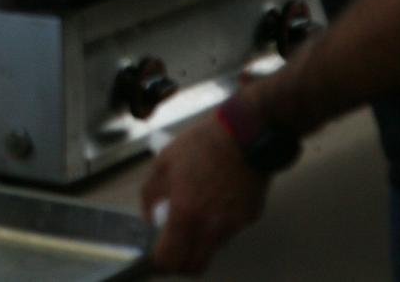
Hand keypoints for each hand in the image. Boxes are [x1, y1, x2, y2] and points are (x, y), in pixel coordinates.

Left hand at [140, 115, 271, 274]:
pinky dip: (218, 225)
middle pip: (195, 265)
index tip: (156, 255)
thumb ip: (150, 194)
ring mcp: (234, 225)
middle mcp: (211, 226)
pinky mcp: (249, 218)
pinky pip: (229, 231)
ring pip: (213, 249)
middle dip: (181, 262)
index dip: (160, 262)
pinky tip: (215, 201)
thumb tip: (150, 217)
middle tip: (173, 246)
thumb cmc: (202, 144)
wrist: (245, 134)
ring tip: (195, 214)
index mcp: (186, 213)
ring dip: (200, 242)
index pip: (171, 259)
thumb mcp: (164, 162)